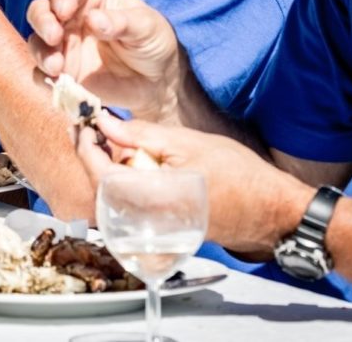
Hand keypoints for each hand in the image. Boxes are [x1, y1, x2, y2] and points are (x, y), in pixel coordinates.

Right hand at [26, 0, 184, 121]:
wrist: (157, 83)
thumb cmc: (154, 43)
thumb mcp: (148, 27)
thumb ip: (122, 22)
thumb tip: (93, 19)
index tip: (64, 10)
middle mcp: (71, 17)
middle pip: (41, 10)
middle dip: (42, 21)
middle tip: (53, 36)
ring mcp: (64, 45)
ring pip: (37, 41)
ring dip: (41, 52)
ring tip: (56, 67)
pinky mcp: (62, 72)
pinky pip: (42, 73)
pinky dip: (43, 77)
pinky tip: (57, 83)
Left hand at [76, 110, 310, 254]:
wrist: (270, 210)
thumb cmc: (238, 175)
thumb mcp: (186, 143)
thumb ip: (140, 135)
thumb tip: (104, 123)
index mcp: (150, 198)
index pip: (100, 174)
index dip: (86, 147)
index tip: (81, 125)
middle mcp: (146, 220)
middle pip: (101, 187)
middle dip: (93, 155)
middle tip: (90, 127)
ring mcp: (153, 229)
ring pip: (114, 196)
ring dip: (107, 166)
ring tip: (111, 139)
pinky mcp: (160, 229)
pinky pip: (130, 203)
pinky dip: (124, 180)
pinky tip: (131, 160)